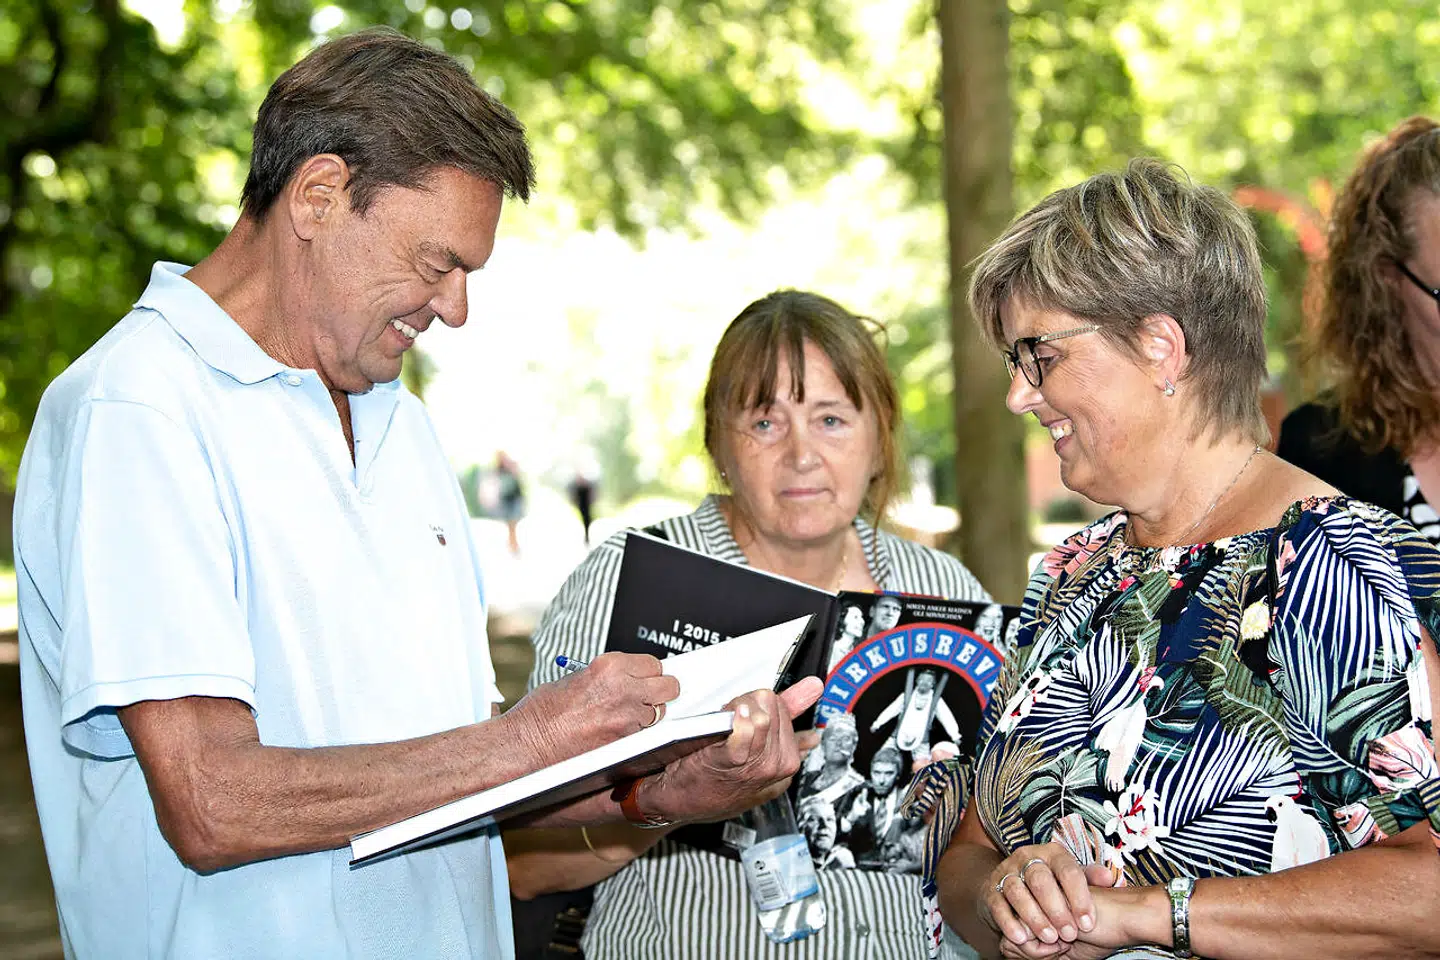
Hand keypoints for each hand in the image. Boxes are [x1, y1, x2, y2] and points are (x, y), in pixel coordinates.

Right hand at [503, 652, 680, 767]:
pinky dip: (638, 734)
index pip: (653, 663)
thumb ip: (608, 676)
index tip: (645, 676)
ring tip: (626, 716)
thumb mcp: (577, 677)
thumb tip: (628, 678)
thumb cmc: (542, 713)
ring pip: (660, 713)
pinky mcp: (625, 744)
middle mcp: (623, 690)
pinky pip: (645, 735)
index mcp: (609, 667)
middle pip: (668, 686)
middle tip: (648, 693)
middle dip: (660, 689)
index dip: (649, 672)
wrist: (527, 744)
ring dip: (649, 714)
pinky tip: (619, 732)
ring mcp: (627, 719)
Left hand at [643, 677, 822, 822]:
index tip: (741, 714)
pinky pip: (746, 730)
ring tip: (722, 725)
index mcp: (789, 758)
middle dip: (748, 704)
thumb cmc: (715, 776)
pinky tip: (731, 719)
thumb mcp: (757, 747)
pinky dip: (738, 720)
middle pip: (770, 704)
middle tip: (730, 722)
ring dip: (737, 709)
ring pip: (760, 713)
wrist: (682, 800)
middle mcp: (780, 763)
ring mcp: (760, 765)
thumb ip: (788, 713)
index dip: (756, 704)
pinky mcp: (735, 762)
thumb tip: (813, 687)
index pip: (783, 706)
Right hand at [997, 863, 1151, 959]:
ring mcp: (1007, 872)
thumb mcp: (1071, 878)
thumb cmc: (1051, 883)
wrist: (1011, 883)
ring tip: (1049, 939)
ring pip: (1017, 891)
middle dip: (1057, 909)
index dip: (1079, 897)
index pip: (1068, 870)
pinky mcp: (991, 889)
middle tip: (1069, 934)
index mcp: (1052, 853)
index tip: (1088, 923)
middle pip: (1040, 880)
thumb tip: (1108, 877)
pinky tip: (1021, 938)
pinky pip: (998, 905)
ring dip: (1034, 917)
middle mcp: (1027, 857)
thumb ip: (1089, 878)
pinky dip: (1009, 922)